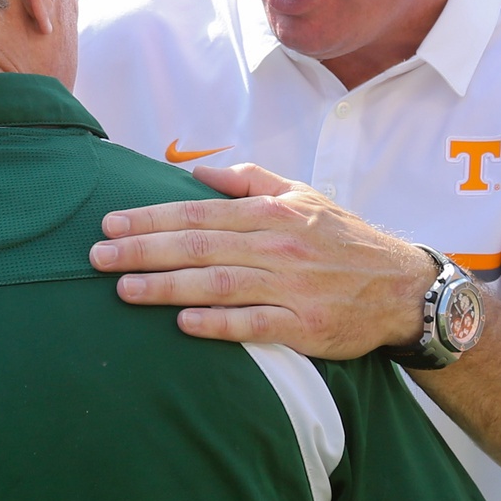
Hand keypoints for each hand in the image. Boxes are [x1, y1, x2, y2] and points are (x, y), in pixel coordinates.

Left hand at [89, 163, 434, 358]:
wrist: (402, 286)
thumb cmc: (344, 240)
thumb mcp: (303, 196)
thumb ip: (249, 181)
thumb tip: (197, 173)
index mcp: (273, 213)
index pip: (200, 212)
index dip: (152, 218)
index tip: (110, 224)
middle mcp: (278, 246)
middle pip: (199, 246)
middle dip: (143, 250)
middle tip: (97, 257)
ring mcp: (291, 287)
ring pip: (218, 284)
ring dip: (167, 286)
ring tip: (123, 289)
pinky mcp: (305, 326)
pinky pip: (254, 324)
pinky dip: (218, 323)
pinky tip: (183, 323)